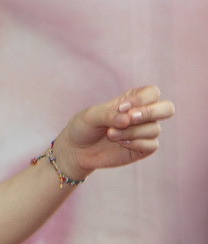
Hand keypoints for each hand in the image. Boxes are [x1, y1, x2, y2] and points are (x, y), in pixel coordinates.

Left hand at [52, 86, 174, 180]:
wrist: (76, 150)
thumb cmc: (83, 127)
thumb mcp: (91, 116)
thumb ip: (109, 114)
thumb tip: (128, 119)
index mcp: (131, 100)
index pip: (152, 93)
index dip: (141, 99)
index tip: (120, 107)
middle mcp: (141, 115)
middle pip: (167, 108)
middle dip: (150, 112)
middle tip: (129, 118)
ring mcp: (144, 132)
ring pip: (155, 129)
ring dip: (132, 131)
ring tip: (111, 134)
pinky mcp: (143, 149)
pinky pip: (152, 145)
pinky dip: (136, 143)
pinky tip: (121, 143)